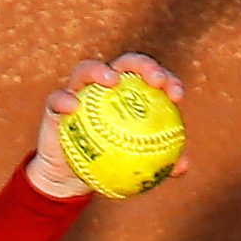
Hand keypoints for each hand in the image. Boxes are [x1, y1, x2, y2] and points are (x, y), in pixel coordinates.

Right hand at [26, 54, 187, 199]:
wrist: (70, 177)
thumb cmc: (108, 166)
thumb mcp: (135, 168)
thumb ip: (159, 164)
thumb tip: (183, 165)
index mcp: (128, 94)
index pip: (151, 79)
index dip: (167, 80)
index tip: (177, 96)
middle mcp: (105, 86)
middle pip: (126, 63)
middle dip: (144, 65)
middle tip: (156, 81)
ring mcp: (79, 91)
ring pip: (87, 69)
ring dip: (100, 70)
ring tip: (111, 81)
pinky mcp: (56, 103)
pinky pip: (58, 98)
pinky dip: (64, 100)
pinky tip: (72, 107)